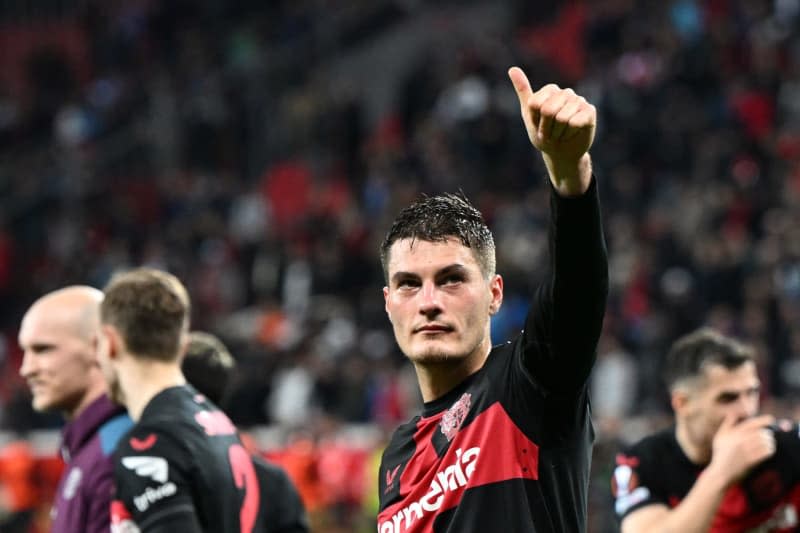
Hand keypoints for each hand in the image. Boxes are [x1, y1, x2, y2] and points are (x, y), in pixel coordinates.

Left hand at [508, 66, 594, 194]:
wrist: (561, 153)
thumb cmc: (543, 134)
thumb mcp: (528, 114)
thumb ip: (523, 91)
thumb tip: (512, 69)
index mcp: (550, 90)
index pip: (535, 104)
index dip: (535, 120)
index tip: (538, 125)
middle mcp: (566, 92)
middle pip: (548, 110)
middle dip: (546, 128)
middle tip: (550, 133)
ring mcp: (579, 101)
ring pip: (562, 118)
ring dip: (558, 133)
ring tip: (561, 134)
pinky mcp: (590, 111)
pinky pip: (575, 123)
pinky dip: (570, 134)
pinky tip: (572, 134)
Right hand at [708, 413, 775, 484]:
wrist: (721, 472)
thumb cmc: (720, 454)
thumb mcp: (720, 436)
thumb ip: (727, 423)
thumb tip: (733, 412)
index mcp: (733, 433)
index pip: (751, 423)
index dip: (763, 420)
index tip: (771, 419)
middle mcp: (740, 440)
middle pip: (761, 432)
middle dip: (767, 434)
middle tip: (768, 436)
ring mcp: (745, 451)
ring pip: (765, 442)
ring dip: (769, 442)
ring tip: (768, 443)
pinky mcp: (751, 460)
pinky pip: (765, 452)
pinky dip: (769, 450)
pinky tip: (768, 450)